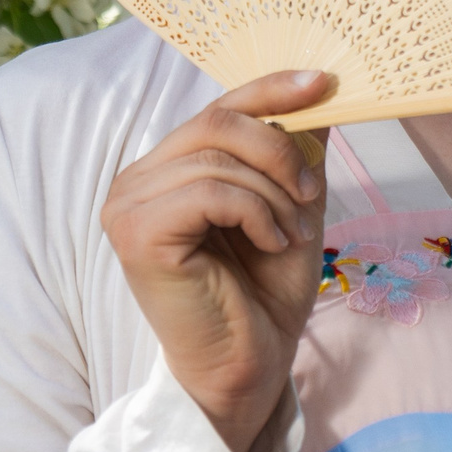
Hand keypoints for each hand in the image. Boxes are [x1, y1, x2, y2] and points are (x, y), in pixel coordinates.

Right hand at [102, 70, 329, 451]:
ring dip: (274, 195)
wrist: (247, 368)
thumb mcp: (292, 208)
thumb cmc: (263, 295)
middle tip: (308, 193)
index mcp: (167, 169)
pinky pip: (210, 191)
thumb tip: (322, 93)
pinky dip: (255, 213)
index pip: (219, 107)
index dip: (271, 88)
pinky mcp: (137, 233)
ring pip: (219, 159)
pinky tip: (269, 243)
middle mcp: (137, 180)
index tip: (323, 83)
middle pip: (218, 121)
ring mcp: (129, 205)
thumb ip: (298, 154)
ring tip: (291, 234)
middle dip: (279, 151)